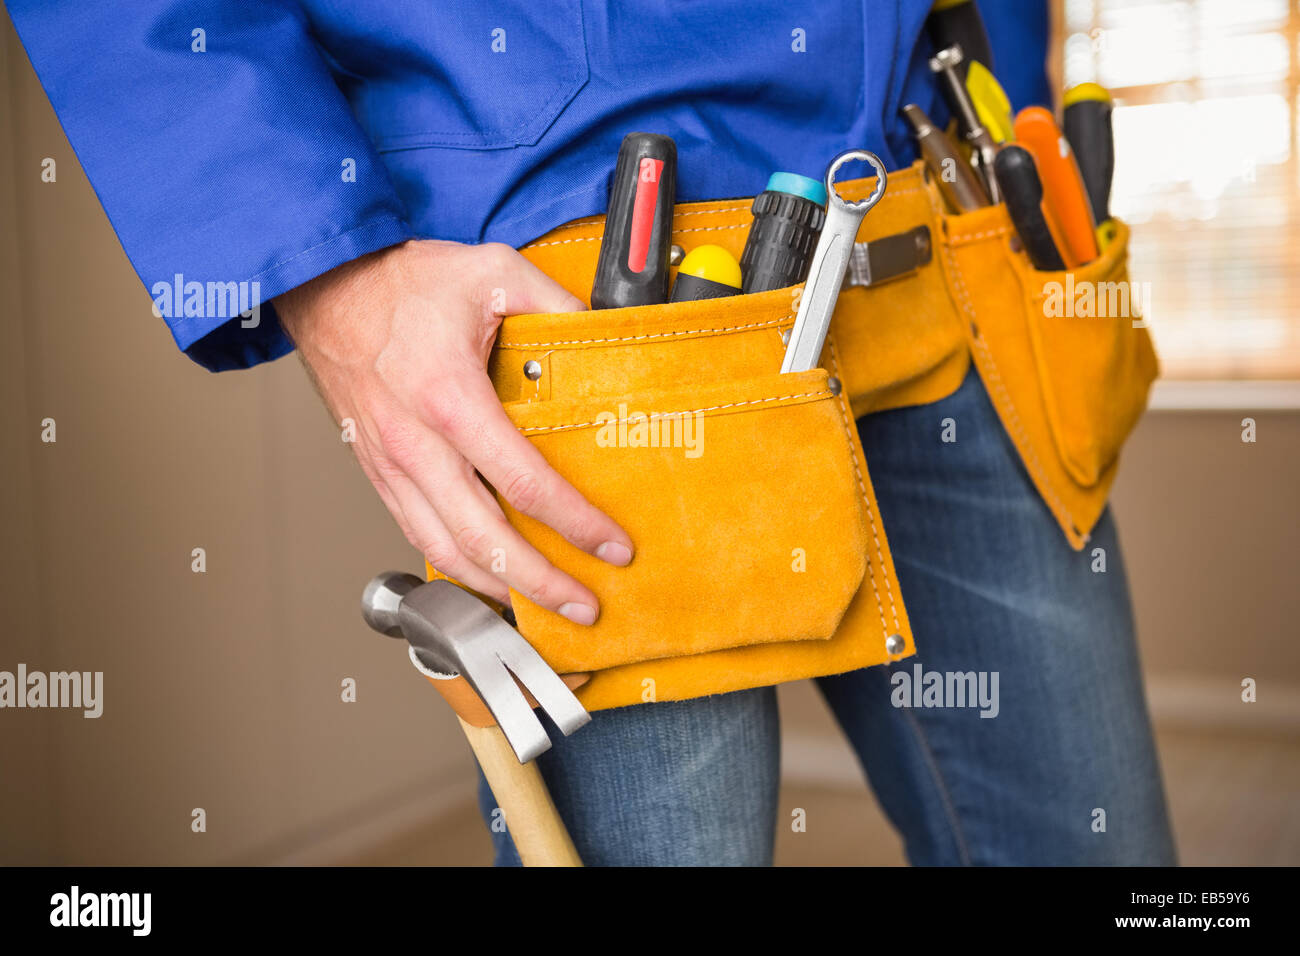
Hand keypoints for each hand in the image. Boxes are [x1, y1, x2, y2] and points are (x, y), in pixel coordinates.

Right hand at [275, 239, 633, 624]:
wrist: (325, 288)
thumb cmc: (401, 283)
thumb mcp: (493, 271)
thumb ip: (556, 302)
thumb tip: (606, 333)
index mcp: (450, 397)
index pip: (525, 483)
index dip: (576, 524)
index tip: (613, 546)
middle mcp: (416, 444)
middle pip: (484, 539)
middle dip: (541, 583)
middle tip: (587, 606)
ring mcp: (392, 466)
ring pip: (447, 551)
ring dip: (500, 589)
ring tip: (546, 608)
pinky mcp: (380, 474)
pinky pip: (420, 537)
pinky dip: (459, 569)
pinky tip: (492, 579)